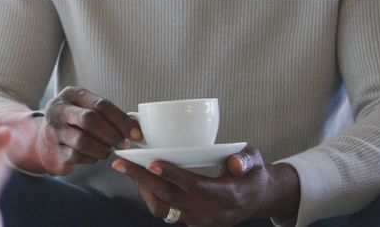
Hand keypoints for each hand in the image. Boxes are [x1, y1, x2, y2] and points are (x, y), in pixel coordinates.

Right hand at [20, 86, 141, 175]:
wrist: (44, 141)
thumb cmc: (74, 123)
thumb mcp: (88, 110)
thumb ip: (110, 115)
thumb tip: (137, 126)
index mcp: (71, 94)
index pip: (101, 104)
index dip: (122, 120)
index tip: (137, 134)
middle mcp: (58, 109)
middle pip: (90, 120)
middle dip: (112, 134)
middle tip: (124, 144)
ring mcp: (53, 131)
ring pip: (84, 141)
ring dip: (103, 148)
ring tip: (109, 150)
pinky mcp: (54, 151)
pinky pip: (78, 157)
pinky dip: (92, 158)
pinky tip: (95, 155)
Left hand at [110, 145, 300, 226]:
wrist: (259, 199)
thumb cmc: (253, 174)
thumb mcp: (256, 161)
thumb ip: (246, 159)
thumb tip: (235, 163)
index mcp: (227, 196)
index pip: (194, 186)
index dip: (172, 175)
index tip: (151, 161)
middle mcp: (211, 213)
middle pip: (171, 197)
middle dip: (142, 179)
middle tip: (120, 163)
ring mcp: (201, 221)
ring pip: (164, 208)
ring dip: (142, 188)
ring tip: (125, 169)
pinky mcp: (193, 222)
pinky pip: (166, 212)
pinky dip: (150, 195)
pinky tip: (140, 179)